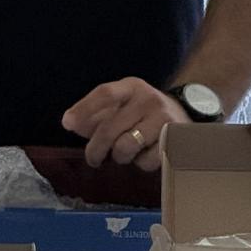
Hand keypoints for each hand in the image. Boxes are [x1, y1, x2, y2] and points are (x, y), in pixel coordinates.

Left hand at [61, 77, 188, 171]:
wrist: (184, 117)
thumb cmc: (143, 113)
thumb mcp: (123, 105)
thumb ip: (98, 114)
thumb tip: (72, 124)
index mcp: (132, 87)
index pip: (105, 93)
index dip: (84, 108)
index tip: (67, 123)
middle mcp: (148, 99)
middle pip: (109, 127)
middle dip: (95, 148)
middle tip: (92, 159)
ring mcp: (163, 119)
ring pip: (125, 147)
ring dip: (119, 156)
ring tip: (123, 153)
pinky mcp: (174, 141)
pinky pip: (146, 161)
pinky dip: (140, 163)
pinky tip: (145, 154)